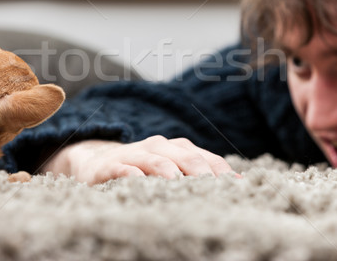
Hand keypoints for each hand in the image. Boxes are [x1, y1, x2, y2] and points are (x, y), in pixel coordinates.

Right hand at [42, 135, 237, 184]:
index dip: (223, 172)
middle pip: (185, 157)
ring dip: (170, 171)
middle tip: (215, 189)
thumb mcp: (170, 170)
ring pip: (157, 160)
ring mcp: (135, 154)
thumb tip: (239, 184)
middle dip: (201, 172)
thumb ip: (198, 175)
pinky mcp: (112, 166)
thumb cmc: (143, 169)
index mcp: (177, 148)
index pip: (206, 158)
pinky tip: (140, 183)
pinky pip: (124, 169)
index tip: (238, 188)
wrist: (97, 161)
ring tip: (179, 184)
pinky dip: (133, 175)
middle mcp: (159, 147)